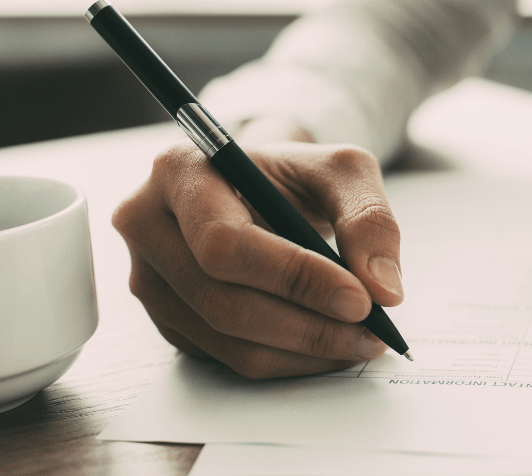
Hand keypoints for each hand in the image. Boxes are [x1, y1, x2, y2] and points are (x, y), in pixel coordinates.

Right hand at [112, 140, 403, 377]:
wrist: (260, 188)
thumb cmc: (293, 175)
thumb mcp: (342, 171)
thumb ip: (368, 218)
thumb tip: (384, 289)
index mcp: (180, 170)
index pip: (225, 242)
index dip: (294, 278)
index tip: (359, 299)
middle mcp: (147, 224)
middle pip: (221, 300)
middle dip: (307, 326)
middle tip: (370, 331)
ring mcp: (150, 276)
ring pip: (225, 339)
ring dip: (302, 352)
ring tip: (360, 341)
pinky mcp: (169, 316)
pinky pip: (225, 357)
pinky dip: (286, 360)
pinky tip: (326, 345)